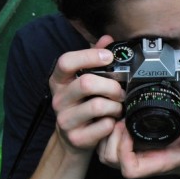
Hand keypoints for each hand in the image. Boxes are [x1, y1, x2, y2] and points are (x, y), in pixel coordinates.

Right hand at [49, 36, 124, 151]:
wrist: (73, 139)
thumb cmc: (81, 105)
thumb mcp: (83, 80)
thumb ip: (94, 58)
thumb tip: (107, 39)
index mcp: (58, 81)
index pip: (66, 62)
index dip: (89, 56)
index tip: (108, 57)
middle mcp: (58, 100)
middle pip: (86, 83)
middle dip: (111, 86)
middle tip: (121, 91)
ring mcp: (65, 120)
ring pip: (98, 106)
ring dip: (115, 105)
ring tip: (118, 107)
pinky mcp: (77, 138)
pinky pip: (104, 126)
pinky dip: (114, 123)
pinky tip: (113, 121)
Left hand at [97, 112, 179, 177]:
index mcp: (153, 164)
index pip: (129, 168)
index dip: (124, 150)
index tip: (131, 131)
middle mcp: (138, 162)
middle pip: (110, 159)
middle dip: (111, 138)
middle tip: (122, 120)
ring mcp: (130, 156)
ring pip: (104, 153)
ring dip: (106, 134)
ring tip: (119, 119)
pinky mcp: (126, 148)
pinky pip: (106, 145)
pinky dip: (106, 132)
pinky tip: (118, 119)